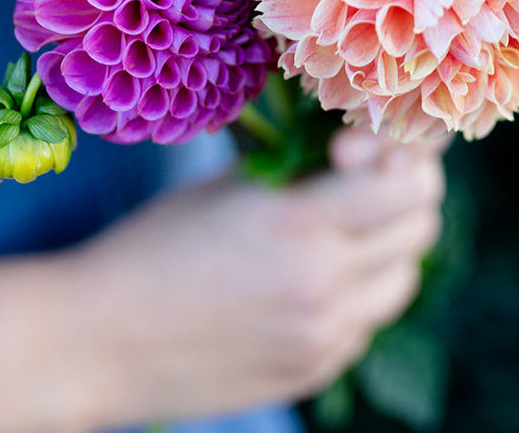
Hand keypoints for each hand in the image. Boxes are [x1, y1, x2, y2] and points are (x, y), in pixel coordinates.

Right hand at [0, 127, 445, 432]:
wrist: (98, 339)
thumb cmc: (159, 242)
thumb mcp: (237, 185)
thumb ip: (312, 169)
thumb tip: (376, 149)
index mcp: (301, 222)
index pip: (410, 184)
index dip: (400, 156)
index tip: (363, 149)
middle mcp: (324, 283)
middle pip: (420, 228)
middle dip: (404, 195)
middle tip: (369, 182)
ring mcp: (323, 335)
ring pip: (404, 278)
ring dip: (388, 248)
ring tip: (343, 233)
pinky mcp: (313, 371)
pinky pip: (368, 321)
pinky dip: (357, 295)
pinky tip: (311, 282)